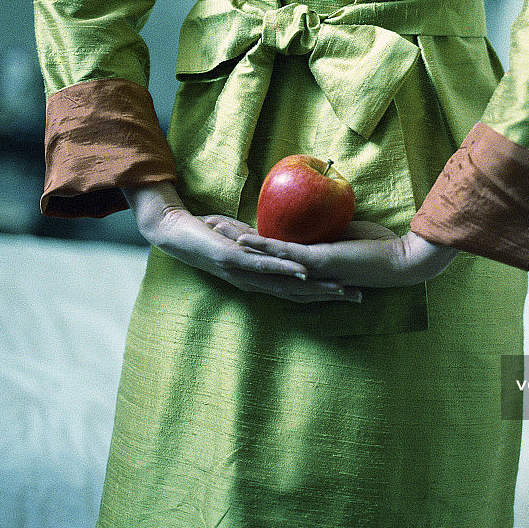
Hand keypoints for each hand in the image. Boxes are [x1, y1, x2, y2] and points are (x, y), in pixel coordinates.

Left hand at [123, 182, 361, 303]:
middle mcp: (251, 281)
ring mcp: (241, 273)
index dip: (323, 291)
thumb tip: (284, 232)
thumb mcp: (240, 237)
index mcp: (255, 277)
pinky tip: (301, 269)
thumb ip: (260, 240)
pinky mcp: (229, 260)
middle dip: (327, 294)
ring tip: (338, 288)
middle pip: (296, 291)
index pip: (296, 288)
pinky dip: (281, 268)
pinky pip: (259, 265)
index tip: (352, 292)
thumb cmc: (205, 234)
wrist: (171, 231)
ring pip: (282, 282)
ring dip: (311, 286)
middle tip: (357, 296)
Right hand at [210, 219, 456, 288]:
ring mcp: (309, 271)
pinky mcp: (316, 262)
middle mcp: (306, 274)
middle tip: (211, 235)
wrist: (401, 260)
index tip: (227, 235)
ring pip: (266, 259)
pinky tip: (243, 238)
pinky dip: (262, 244)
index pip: (273, 259)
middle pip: (262, 261)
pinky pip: (283, 252)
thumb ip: (328, 231)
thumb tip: (317, 215)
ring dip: (241, 245)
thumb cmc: (380, 247)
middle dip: (236, 246)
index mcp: (313, 270)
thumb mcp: (347, 235)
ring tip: (217, 234)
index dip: (249, 248)